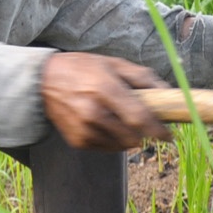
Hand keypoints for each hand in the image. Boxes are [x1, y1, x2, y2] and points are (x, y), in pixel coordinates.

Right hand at [40, 52, 171, 150]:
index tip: (169, 134)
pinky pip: (107, 148)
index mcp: (105, 88)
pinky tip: (106, 124)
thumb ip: (142, 77)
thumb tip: (167, 91)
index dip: (158, 129)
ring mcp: (84, 129)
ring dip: (130, 137)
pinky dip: (113, 140)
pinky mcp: (77, 141)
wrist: (43, 82)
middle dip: (145, 133)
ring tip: (121, 119)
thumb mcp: (113, 63)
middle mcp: (93, 112)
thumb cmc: (82, 69)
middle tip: (146, 123)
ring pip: (122, 145)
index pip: (138, 117)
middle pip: (133, 137)